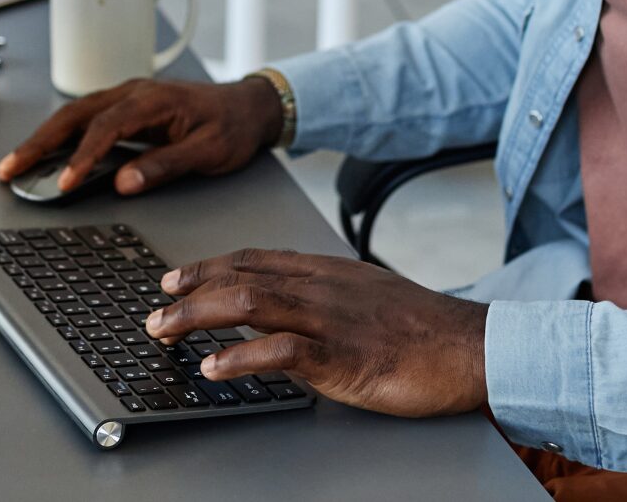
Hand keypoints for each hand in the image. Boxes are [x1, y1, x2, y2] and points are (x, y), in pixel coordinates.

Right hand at [0, 76, 282, 195]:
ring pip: (75, 113)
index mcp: (153, 100)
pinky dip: (62, 133)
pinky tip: (47, 150)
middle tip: (11, 168)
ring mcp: (128, 95)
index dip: (81, 155)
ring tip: (17, 162)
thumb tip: (123, 182)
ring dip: (44, 136)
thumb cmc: (232, 127)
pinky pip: (87, 116)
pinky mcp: (128, 105)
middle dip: (40, 142)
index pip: (106, 127)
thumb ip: (164, 165)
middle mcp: (134, 92)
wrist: (250, 105)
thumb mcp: (208, 152)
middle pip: (76, 114)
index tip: (64, 182)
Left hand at [144, 249, 489, 417]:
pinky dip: (240, 358)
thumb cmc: (424, 329)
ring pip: (249, 304)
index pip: (254, 259)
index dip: (208, 266)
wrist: (471, 347)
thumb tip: (285, 312)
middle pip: (241, 276)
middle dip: (189, 292)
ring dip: (197, 317)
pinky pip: (281, 351)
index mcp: (328, 271)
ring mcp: (331, 318)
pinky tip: (214, 367)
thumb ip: (325, 298)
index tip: (174, 278)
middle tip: (155, 311)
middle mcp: (322, 286)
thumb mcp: (366, 298)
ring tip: (164, 332)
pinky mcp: (343, 356)